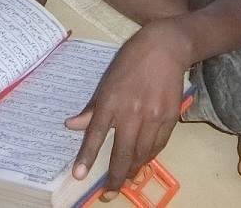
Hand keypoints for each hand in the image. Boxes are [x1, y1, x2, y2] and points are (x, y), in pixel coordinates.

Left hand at [66, 24, 190, 195]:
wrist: (165, 48)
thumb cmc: (131, 62)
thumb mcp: (106, 81)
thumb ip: (91, 108)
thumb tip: (71, 125)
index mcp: (111, 100)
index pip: (96, 134)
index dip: (86, 156)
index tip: (79, 175)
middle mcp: (132, 111)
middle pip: (122, 152)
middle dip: (114, 177)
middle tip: (108, 193)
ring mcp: (153, 116)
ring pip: (142, 153)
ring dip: (132, 170)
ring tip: (124, 181)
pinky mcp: (170, 118)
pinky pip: (158, 146)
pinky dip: (148, 157)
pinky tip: (141, 162)